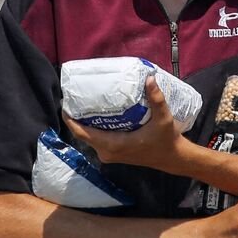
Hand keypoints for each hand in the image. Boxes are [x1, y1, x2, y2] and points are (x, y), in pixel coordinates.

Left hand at [64, 77, 191, 174]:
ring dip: (84, 122)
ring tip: (83, 101)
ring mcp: (109, 154)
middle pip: (83, 134)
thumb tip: (149, 78)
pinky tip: (96, 112)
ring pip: (89, 137)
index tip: (64, 104)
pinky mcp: (113, 153)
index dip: (70, 120)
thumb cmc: (166, 140)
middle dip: (76, 117)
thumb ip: (156, 99)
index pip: (83, 133)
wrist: (172, 158)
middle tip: (75, 96)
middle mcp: (107, 152)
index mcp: (114, 145)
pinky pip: (96, 139)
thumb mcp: (163, 118)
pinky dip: (93, 127)